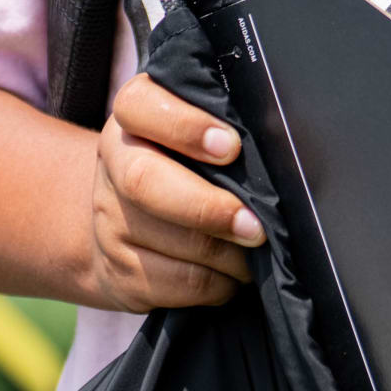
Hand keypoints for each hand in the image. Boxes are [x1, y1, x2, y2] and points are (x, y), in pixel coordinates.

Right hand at [74, 72, 264, 312]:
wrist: (128, 227)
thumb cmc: (186, 167)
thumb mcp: (197, 135)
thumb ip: (225, 129)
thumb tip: (281, 150)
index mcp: (133, 118)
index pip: (139, 105)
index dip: (185, 127)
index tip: (232, 146)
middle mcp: (114, 164)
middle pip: (144, 182)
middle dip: (208, 208)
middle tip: (255, 227)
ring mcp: (109, 221)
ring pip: (169, 242)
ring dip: (226, 255)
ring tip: (256, 250)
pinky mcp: (119, 272)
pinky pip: (177, 284)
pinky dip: (217, 284)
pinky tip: (233, 275)